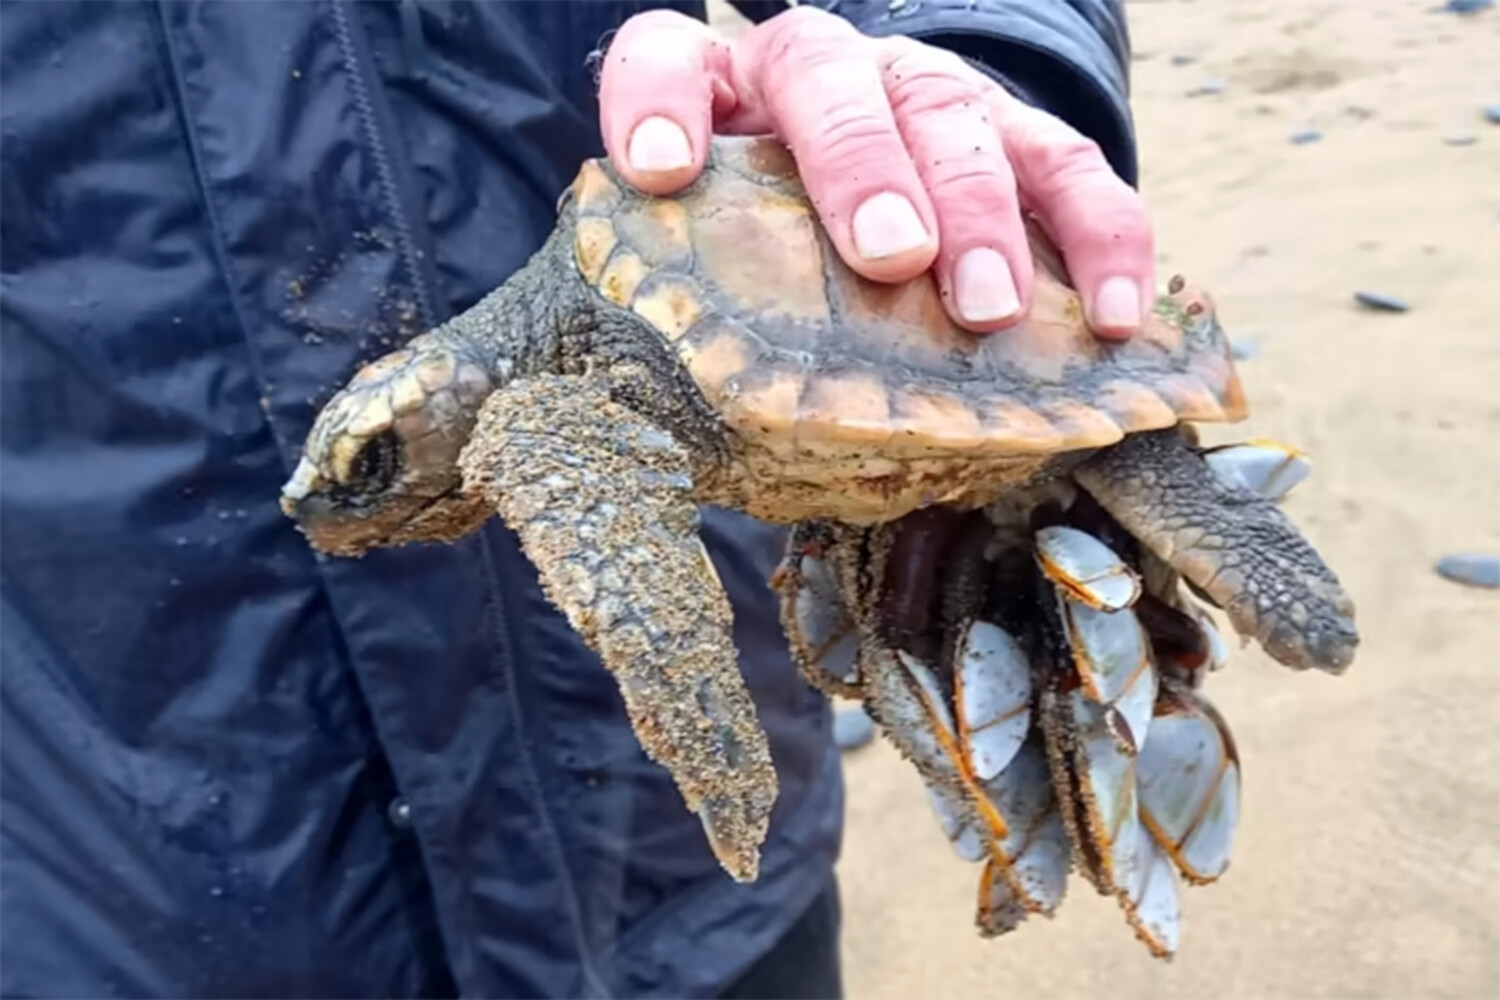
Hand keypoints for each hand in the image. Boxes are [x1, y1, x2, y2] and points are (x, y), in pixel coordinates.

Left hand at [597, 6, 1152, 339]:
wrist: (883, 213)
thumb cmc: (769, 266)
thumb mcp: (708, 284)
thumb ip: (669, 335)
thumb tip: (624, 445)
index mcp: (718, 99)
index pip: (668, 58)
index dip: (658, 104)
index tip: (658, 175)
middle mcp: (822, 74)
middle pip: (827, 75)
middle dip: (860, 167)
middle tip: (888, 257)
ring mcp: (926, 95)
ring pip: (951, 114)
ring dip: (977, 210)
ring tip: (988, 310)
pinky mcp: (1020, 137)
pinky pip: (1072, 168)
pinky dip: (1101, 240)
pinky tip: (1115, 320)